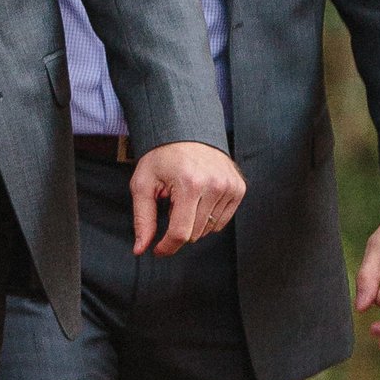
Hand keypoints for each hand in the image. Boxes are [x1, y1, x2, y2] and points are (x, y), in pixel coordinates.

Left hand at [129, 138, 246, 257]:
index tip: (158, 249)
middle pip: (195, 233)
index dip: (167, 246)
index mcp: (190, 184)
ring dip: (193, 221)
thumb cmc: (162, 157)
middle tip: (171, 203)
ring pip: (208, 229)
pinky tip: (199, 198)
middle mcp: (215, 185)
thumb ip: (143, 218)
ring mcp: (230, 186)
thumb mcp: (143, 184)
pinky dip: (208, 217)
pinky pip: (222, 221)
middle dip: (178, 226)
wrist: (186, 130)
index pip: (181, 232)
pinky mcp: (239, 188)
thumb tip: (141, 248)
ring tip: (185, 197)